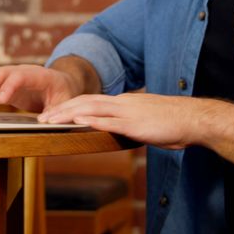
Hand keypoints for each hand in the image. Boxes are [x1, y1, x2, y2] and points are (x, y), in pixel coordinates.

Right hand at [0, 65, 83, 115]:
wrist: (61, 84)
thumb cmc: (64, 93)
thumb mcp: (65, 102)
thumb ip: (56, 111)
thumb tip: (43, 121)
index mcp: (40, 75)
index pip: (21, 76)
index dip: (10, 86)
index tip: (2, 100)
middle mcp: (23, 73)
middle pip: (2, 74)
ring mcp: (13, 79)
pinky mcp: (7, 88)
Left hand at [37, 93, 205, 148]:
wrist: (193, 118)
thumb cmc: (173, 123)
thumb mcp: (145, 122)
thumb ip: (128, 124)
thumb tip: (117, 131)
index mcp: (124, 102)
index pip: (90, 101)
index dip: (70, 106)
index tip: (53, 113)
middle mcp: (122, 103)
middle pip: (84, 102)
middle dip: (60, 110)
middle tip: (41, 118)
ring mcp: (127, 112)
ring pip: (90, 109)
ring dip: (67, 115)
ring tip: (49, 121)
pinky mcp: (134, 124)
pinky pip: (108, 122)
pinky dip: (90, 121)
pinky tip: (76, 123)